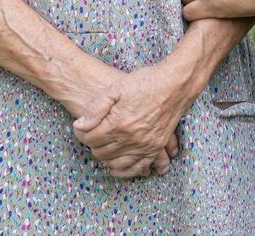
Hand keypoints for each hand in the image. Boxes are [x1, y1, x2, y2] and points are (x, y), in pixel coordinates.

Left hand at [72, 65, 189, 177]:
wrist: (174, 85)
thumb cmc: (145, 83)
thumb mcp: (116, 88)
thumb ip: (95, 108)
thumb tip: (79, 125)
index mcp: (118, 123)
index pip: (90, 139)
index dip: (81, 134)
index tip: (80, 128)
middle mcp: (131, 139)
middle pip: (102, 152)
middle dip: (92, 145)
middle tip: (92, 135)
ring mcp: (145, 146)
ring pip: (117, 163)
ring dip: (105, 159)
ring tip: (102, 148)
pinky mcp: (155, 147)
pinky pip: (138, 168)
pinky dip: (125, 170)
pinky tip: (117, 167)